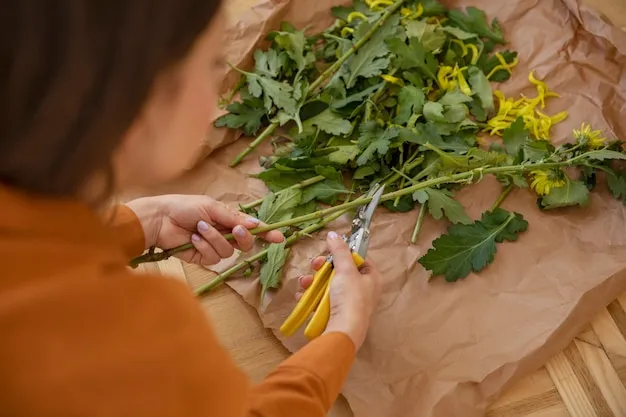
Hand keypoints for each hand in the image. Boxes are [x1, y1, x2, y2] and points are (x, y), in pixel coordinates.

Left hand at [125, 194, 283, 264]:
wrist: (160, 219)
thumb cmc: (184, 207)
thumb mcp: (212, 207)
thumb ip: (234, 217)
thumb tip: (254, 224)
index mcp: (228, 219)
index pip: (251, 228)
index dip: (266, 233)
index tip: (279, 237)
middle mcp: (224, 234)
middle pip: (245, 243)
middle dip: (242, 237)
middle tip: (235, 229)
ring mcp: (214, 247)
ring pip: (228, 251)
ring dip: (214, 239)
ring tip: (199, 229)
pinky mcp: (203, 258)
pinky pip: (213, 258)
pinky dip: (204, 247)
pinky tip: (193, 239)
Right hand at [297, 231, 381, 349]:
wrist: (342, 332)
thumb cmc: (350, 299)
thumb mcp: (346, 270)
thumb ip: (339, 250)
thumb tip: (333, 233)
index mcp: (372, 277)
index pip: (359, 258)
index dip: (344, 253)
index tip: (330, 250)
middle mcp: (363, 289)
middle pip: (340, 271)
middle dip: (323, 268)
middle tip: (314, 266)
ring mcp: (349, 302)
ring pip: (328, 284)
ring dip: (314, 282)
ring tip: (304, 283)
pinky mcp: (336, 313)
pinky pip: (322, 299)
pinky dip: (312, 296)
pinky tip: (302, 296)